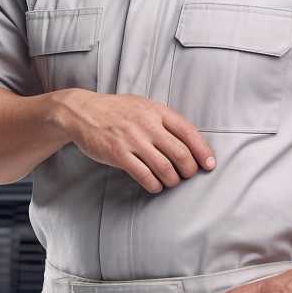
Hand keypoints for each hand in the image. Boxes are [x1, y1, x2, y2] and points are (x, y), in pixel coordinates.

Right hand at [56, 90, 213, 192]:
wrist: (82, 112)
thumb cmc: (116, 110)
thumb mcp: (143, 105)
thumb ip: (163, 119)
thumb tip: (189, 140)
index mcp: (156, 111)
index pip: (188, 132)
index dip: (202, 151)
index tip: (209, 165)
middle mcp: (147, 124)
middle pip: (180, 153)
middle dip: (189, 170)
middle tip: (188, 175)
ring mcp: (132, 139)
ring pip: (164, 167)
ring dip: (172, 180)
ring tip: (171, 182)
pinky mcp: (118, 154)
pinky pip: (143, 175)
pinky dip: (154, 185)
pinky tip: (155, 187)